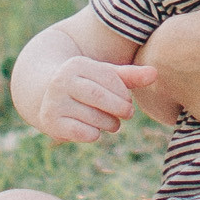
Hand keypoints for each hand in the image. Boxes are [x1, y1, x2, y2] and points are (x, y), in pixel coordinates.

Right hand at [36, 55, 168, 145]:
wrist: (44, 95)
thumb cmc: (85, 84)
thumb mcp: (105, 76)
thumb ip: (130, 75)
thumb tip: (155, 73)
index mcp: (77, 65)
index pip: (109, 78)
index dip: (124, 93)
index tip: (128, 101)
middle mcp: (61, 81)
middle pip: (100, 97)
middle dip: (120, 108)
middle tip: (128, 114)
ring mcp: (54, 102)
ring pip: (93, 117)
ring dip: (110, 124)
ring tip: (112, 124)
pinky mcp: (51, 122)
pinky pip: (82, 132)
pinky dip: (94, 134)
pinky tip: (95, 131)